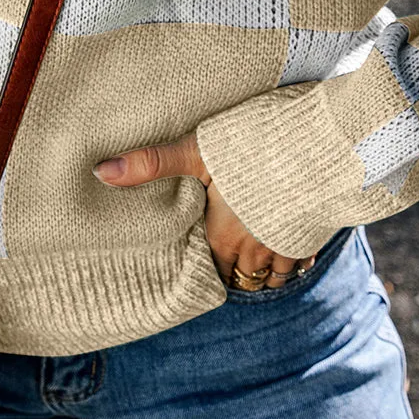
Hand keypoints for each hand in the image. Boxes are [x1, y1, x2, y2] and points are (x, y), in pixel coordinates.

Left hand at [93, 132, 315, 287]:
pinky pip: (302, 263)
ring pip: (273, 276)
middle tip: (226, 268)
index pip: (210, 267)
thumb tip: (100, 172)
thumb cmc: (253, 145)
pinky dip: (295, 262)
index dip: (205, 266)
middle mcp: (253, 248)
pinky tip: (292, 252)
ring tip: (257, 263)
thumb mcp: (196, 150)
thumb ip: (151, 163)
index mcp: (222, 234)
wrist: (318, 142)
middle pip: (241, 277)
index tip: (201, 264)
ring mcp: (286, 244)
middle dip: (234, 273)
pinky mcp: (314, 234)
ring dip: (264, 272)